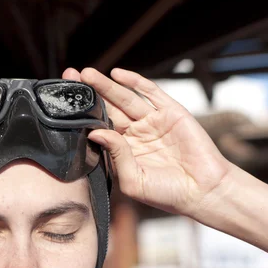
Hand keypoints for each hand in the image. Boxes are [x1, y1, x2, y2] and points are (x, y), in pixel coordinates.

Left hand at [63, 68, 230, 217]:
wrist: (203, 191)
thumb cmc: (167, 193)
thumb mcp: (133, 179)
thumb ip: (116, 155)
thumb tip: (95, 132)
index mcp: (124, 152)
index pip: (100, 128)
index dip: (84, 116)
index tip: (64, 105)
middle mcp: (136, 135)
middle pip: (108, 109)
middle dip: (90, 94)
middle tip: (71, 79)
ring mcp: (153, 122)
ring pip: (125, 98)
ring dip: (106, 85)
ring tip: (87, 74)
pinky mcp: (171, 112)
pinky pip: (150, 93)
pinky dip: (134, 82)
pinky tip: (117, 74)